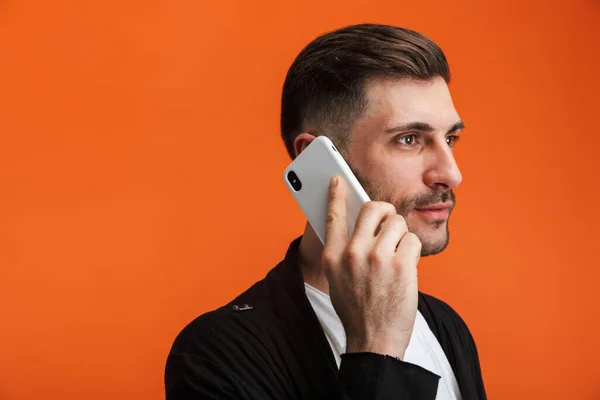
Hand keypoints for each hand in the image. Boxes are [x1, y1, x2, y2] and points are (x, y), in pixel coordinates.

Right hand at [322, 176, 421, 359]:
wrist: (374, 342)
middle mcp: (353, 253)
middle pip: (372, 209)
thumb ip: (343, 251)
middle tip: (389, 222)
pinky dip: (411, 252)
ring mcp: (377, 258)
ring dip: (401, 236)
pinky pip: (411, 240)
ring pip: (397, 222)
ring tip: (397, 255)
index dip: (336, 195)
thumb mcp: (338, 279)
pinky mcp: (401, 266)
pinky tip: (405, 268)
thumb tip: (356, 224)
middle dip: (385, 212)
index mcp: (333, 256)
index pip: (333, 216)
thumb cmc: (357, 309)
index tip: (338, 180)